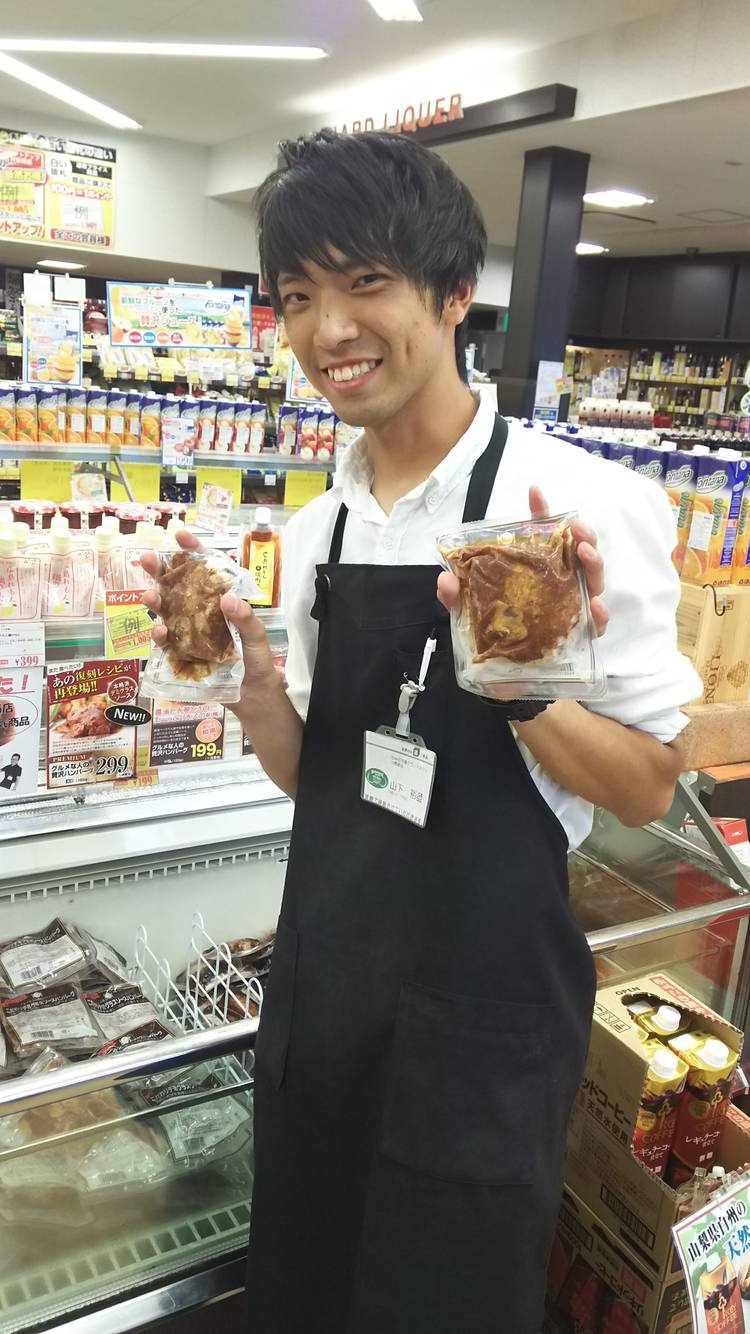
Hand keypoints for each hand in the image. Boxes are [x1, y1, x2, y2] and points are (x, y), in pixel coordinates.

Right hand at [140, 528, 278, 706]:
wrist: (254, 698)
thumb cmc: (258, 662)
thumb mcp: (258, 638)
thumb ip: (246, 619)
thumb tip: (226, 599)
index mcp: (220, 601)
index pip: (205, 570)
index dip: (192, 551)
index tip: (179, 536)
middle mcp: (200, 612)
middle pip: (177, 586)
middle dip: (160, 570)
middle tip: (148, 559)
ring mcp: (188, 632)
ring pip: (166, 611)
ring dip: (155, 601)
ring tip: (149, 596)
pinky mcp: (182, 654)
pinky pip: (166, 642)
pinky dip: (160, 636)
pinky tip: (159, 632)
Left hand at [437, 486, 608, 636]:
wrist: (505, 684)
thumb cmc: (495, 642)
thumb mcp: (470, 619)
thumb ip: (458, 600)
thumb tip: (445, 580)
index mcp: (535, 572)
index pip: (541, 536)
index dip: (540, 512)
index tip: (534, 491)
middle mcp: (559, 585)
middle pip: (577, 553)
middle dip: (582, 535)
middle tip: (576, 528)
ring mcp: (573, 609)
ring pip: (593, 581)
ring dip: (593, 564)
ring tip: (585, 554)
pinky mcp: (581, 637)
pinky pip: (597, 624)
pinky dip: (599, 614)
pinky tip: (594, 606)